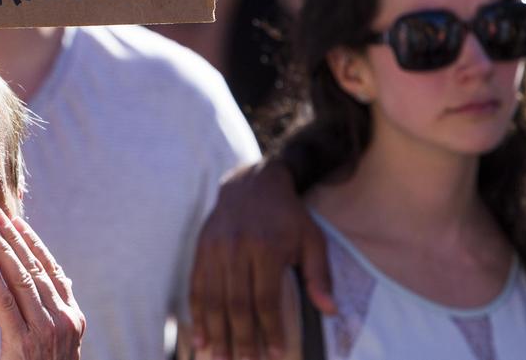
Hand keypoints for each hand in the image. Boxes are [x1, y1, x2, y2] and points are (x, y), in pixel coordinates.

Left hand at [0, 209, 83, 359]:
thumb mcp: (59, 341)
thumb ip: (57, 311)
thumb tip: (58, 281)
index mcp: (73, 318)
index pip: (52, 270)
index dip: (33, 243)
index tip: (17, 222)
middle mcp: (64, 321)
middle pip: (36, 270)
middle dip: (15, 240)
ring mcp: (47, 333)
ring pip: (23, 281)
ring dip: (3, 252)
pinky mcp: (25, 345)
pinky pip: (7, 305)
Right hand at [189, 158, 334, 359]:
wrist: (251, 183)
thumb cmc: (287, 216)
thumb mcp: (311, 239)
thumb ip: (319, 275)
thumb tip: (329, 311)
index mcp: (267, 247)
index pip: (265, 298)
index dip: (269, 330)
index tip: (273, 354)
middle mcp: (237, 248)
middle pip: (235, 302)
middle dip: (240, 338)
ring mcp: (215, 248)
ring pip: (212, 297)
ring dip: (215, 331)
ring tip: (219, 357)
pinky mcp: (201, 248)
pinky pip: (196, 286)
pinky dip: (196, 314)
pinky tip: (199, 336)